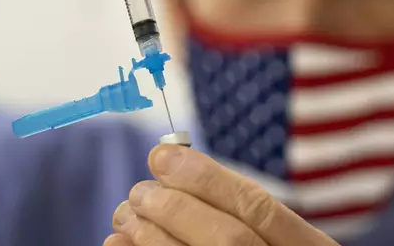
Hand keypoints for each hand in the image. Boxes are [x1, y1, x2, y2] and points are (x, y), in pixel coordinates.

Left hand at [106, 145, 340, 245]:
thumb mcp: (278, 239)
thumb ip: (240, 211)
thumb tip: (172, 165)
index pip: (258, 208)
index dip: (207, 178)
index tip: (163, 156)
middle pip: (228, 239)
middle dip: (176, 209)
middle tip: (140, 191)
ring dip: (151, 236)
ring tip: (126, 214)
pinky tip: (116, 245)